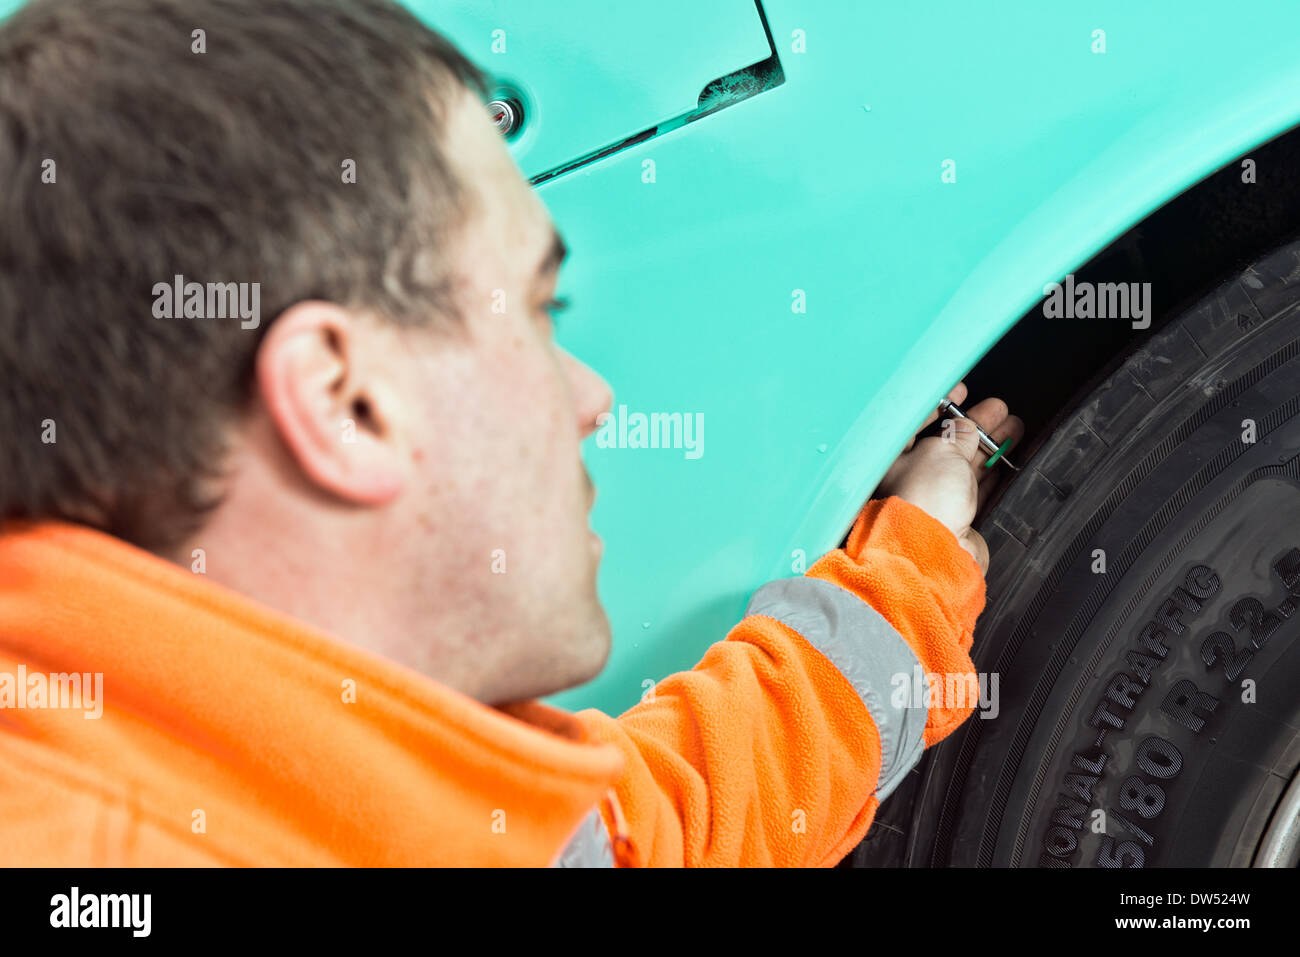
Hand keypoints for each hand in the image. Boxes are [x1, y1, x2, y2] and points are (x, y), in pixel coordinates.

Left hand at [875, 382, 1023, 572]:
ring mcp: (934, 501)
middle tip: (999, 410)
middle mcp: (911, 479)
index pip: (916, 422)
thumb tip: (964, 427)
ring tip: (1014, 428)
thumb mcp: (941, 450)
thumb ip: (956, 435)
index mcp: (894, 458)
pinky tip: (1008, 462)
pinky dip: (993, 475)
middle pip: (946, 444)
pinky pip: (977, 492)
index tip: (962, 390)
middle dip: (975, 424)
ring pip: (965, 467)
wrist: (932, 553)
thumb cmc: (923, 501)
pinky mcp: (956, 521)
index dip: (940, 404)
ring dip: (990, 446)